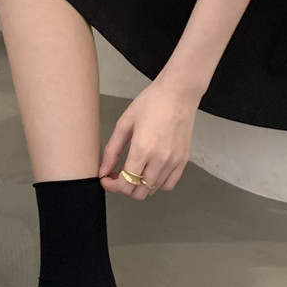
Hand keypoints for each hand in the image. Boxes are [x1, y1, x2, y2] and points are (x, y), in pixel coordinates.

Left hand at [98, 79, 197, 200]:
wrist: (179, 93)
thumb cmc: (151, 102)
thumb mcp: (125, 123)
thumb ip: (112, 150)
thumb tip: (103, 170)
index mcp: (142, 150)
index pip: (125, 184)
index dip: (111, 186)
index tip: (106, 179)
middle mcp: (160, 160)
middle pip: (139, 193)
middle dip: (124, 188)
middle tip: (118, 175)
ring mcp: (174, 162)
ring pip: (153, 191)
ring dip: (139, 186)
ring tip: (134, 171)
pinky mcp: (183, 161)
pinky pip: (169, 184)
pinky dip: (157, 184)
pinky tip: (150, 171)